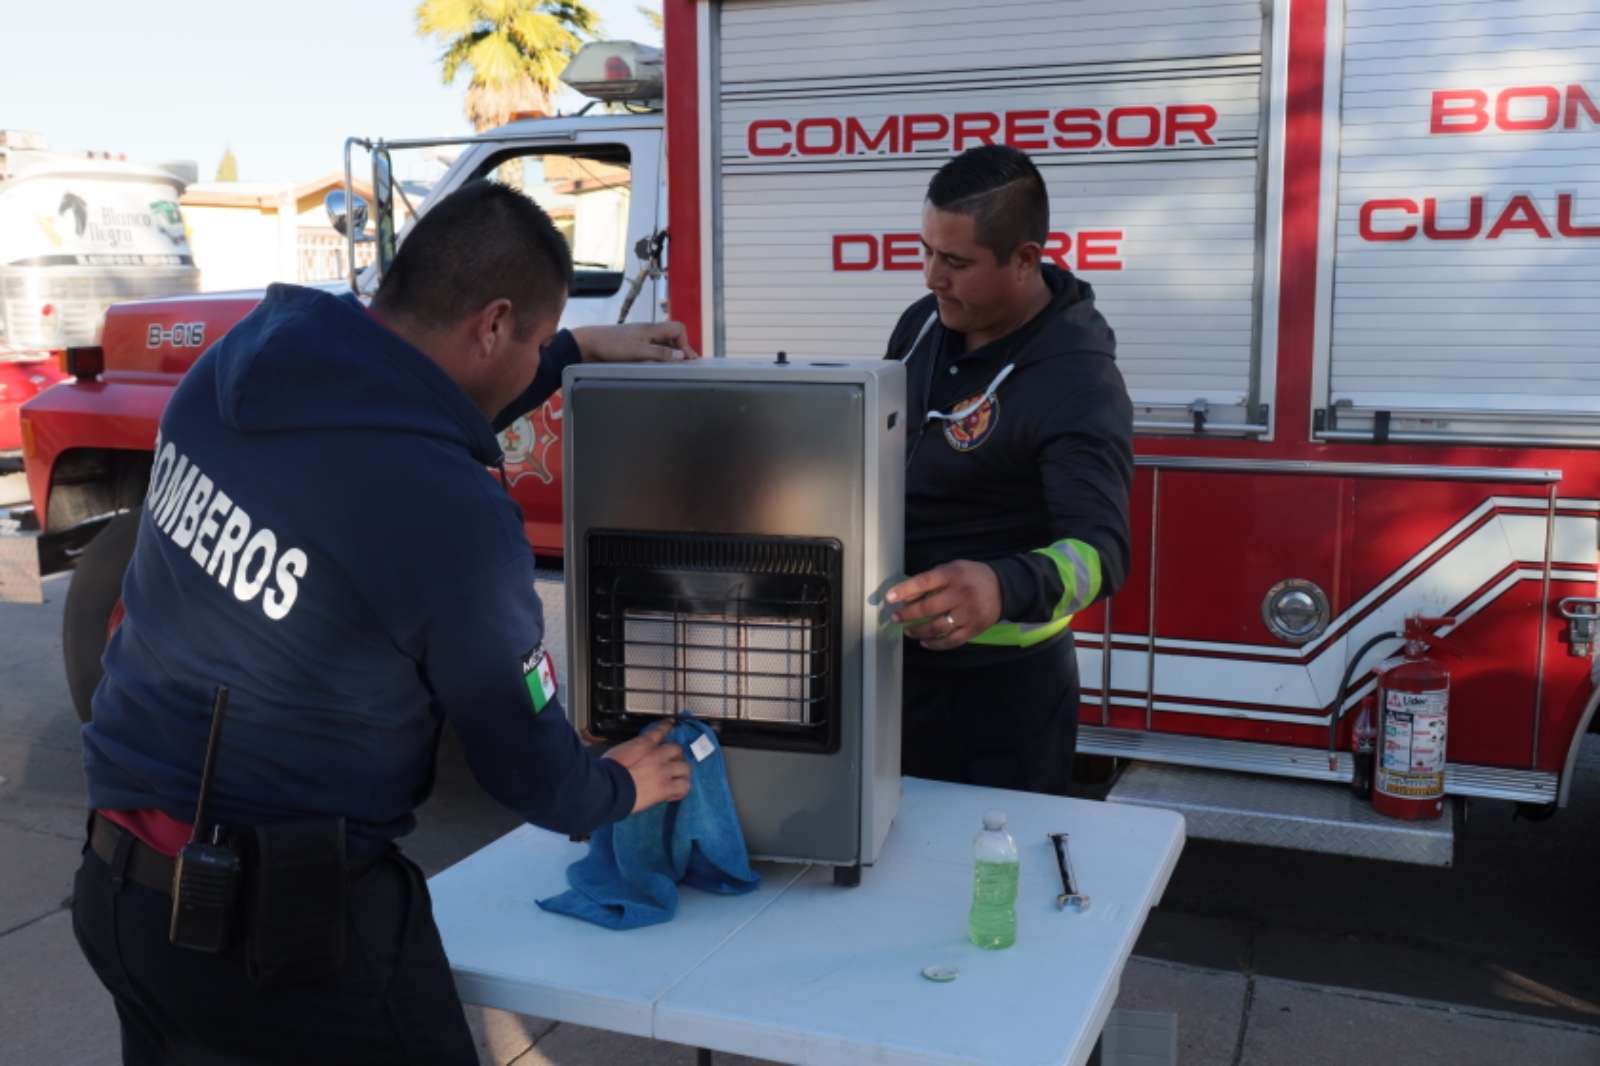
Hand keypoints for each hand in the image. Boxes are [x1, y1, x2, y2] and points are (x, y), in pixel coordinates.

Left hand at [570, 321, 699, 363]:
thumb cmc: (610, 345)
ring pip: (662, 344)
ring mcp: (640, 338)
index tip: (686, 360)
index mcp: (651, 329)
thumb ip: (660, 353)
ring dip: (669, 354)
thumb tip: (681, 356)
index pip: (678, 329)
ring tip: (672, 368)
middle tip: (684, 366)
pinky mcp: (633, 346)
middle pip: (672, 336)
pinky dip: (658, 357)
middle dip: (680, 350)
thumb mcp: (638, 351)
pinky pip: (652, 350)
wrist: (587, 345)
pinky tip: (656, 367)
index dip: (685, 343)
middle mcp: (648, 332)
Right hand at [602, 720, 691, 811]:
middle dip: (676, 755)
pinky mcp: (665, 789)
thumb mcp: (616, 753)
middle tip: (673, 761)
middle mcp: (657, 756)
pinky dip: (681, 790)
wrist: (609, 787)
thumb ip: (628, 751)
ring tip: (679, 777)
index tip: (670, 723)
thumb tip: (629, 754)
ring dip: (683, 772)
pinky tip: (676, 792)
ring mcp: (664, 772)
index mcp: (643, 744)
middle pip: (677, 749)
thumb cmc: (607, 772)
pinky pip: (683, 788)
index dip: (666, 726)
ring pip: (685, 768)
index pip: (659, 730)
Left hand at [886, 561, 1002, 650]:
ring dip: (918, 631)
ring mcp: (968, 613)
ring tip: (908, 631)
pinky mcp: (974, 629)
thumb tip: (906, 594)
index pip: (924, 582)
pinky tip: (925, 643)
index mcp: (952, 575)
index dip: (905, 590)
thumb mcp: (952, 568)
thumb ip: (932, 579)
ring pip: (937, 627)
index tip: (889, 598)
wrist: (1003, 588)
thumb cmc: (970, 576)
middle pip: (928, 607)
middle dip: (907, 614)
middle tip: (895, 618)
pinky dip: (936, 644)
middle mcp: (960, 594)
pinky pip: (951, 641)